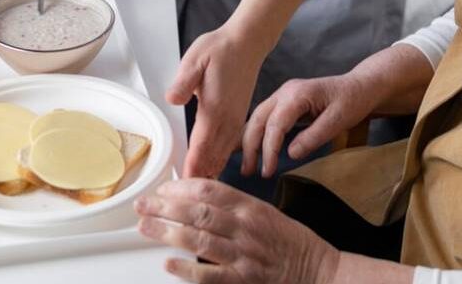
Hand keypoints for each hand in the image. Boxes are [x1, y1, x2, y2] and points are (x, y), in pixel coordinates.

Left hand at [136, 178, 339, 283]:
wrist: (318, 270)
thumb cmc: (289, 240)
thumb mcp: (263, 211)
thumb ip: (232, 205)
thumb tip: (196, 198)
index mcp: (249, 206)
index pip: (208, 189)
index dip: (180, 187)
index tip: (161, 189)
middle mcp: (245, 227)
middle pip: (197, 211)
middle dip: (164, 206)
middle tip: (142, 205)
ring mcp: (244, 254)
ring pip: (199, 238)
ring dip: (168, 232)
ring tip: (146, 227)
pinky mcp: (244, 280)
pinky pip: (211, 274)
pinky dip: (188, 268)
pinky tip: (169, 263)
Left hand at [167, 26, 264, 178]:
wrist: (246, 43)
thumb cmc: (219, 49)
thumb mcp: (195, 60)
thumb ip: (184, 81)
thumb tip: (173, 99)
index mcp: (215, 108)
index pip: (201, 144)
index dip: (192, 165)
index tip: (185, 183)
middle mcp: (227, 117)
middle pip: (213, 154)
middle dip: (201, 174)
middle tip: (189, 195)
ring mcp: (235, 116)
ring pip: (223, 151)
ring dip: (212, 168)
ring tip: (202, 188)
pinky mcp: (239, 113)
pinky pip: (231, 142)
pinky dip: (222, 156)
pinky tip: (218, 164)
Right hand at [241, 74, 377, 177]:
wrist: (360, 86)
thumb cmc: (353, 100)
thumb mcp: (339, 120)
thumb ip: (314, 136)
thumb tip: (291, 154)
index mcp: (297, 94)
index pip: (275, 124)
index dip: (269, 149)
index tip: (267, 171)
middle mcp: (285, 92)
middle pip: (258, 119)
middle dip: (250, 146)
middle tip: (248, 172)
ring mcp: (282, 95)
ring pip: (256, 117)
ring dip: (249, 141)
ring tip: (247, 166)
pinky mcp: (284, 101)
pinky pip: (264, 117)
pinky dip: (255, 133)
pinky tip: (252, 149)